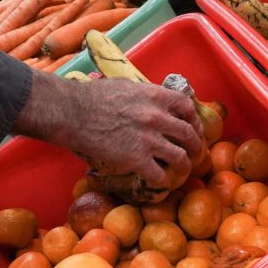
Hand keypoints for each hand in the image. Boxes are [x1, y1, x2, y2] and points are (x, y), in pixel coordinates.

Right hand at [13, 71, 202, 185]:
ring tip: (182, 170)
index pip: (187, 107)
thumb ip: (144, 94)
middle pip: (188, 134)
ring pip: (180, 157)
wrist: (73, 113)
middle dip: (195, 145)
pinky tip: (159, 181)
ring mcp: (149, 139)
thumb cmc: (92, 97)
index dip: (194, 119)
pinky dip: (162, 179)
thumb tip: (152, 99)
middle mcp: (157, 117)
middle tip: (194, 152)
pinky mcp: (137, 159)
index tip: (193, 128)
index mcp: (155, 96)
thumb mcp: (125, 86)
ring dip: (184, 165)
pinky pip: (159, 174)